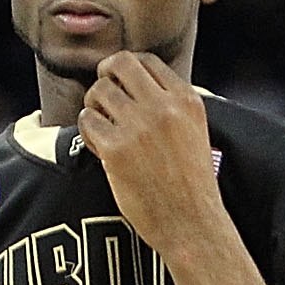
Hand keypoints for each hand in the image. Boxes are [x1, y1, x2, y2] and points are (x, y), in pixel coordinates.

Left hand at [77, 52, 227, 257]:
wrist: (192, 224)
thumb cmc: (192, 184)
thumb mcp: (197, 132)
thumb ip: (173, 104)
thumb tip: (139, 81)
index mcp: (187, 101)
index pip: (146, 60)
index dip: (127, 70)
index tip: (122, 84)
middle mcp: (163, 108)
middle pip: (118, 64)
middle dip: (106, 76)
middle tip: (104, 97)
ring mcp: (138, 128)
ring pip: (98, 91)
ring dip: (95, 107)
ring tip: (104, 127)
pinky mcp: (115, 150)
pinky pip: (87, 121)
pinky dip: (88, 131)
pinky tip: (100, 147)